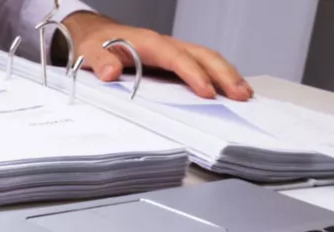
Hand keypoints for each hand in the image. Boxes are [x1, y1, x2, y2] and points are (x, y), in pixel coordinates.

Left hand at [62, 11, 252, 100]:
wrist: (93, 34)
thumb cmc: (94, 44)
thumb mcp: (89, 52)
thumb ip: (100, 62)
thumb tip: (110, 73)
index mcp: (148, 43)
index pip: (177, 57)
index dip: (193, 74)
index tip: (207, 92)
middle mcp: (166, 44)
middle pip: (202, 54)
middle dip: (223, 74)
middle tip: (241, 94)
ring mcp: (172, 51)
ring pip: (207, 58)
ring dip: (227, 74)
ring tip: (244, 93)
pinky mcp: (173, 60)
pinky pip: (200, 64)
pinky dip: (217, 75)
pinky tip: (228, 90)